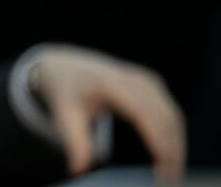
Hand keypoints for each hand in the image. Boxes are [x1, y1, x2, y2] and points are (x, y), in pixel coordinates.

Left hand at [31, 45, 185, 182]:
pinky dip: (174, 137)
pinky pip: (171, 114)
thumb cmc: (66, 91)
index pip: (142, 113)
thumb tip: (78, 171)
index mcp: (111, 84)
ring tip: (170, 175)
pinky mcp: (153, 86)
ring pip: (173, 118)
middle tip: (167, 181)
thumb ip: (75, 143)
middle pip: (163, 118)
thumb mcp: (64, 114)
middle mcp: (134, 79)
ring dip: (177, 147)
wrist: (67, 66)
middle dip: (171, 151)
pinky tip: (170, 158)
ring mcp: (147, 81)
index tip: (162, 164)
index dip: (156, 139)